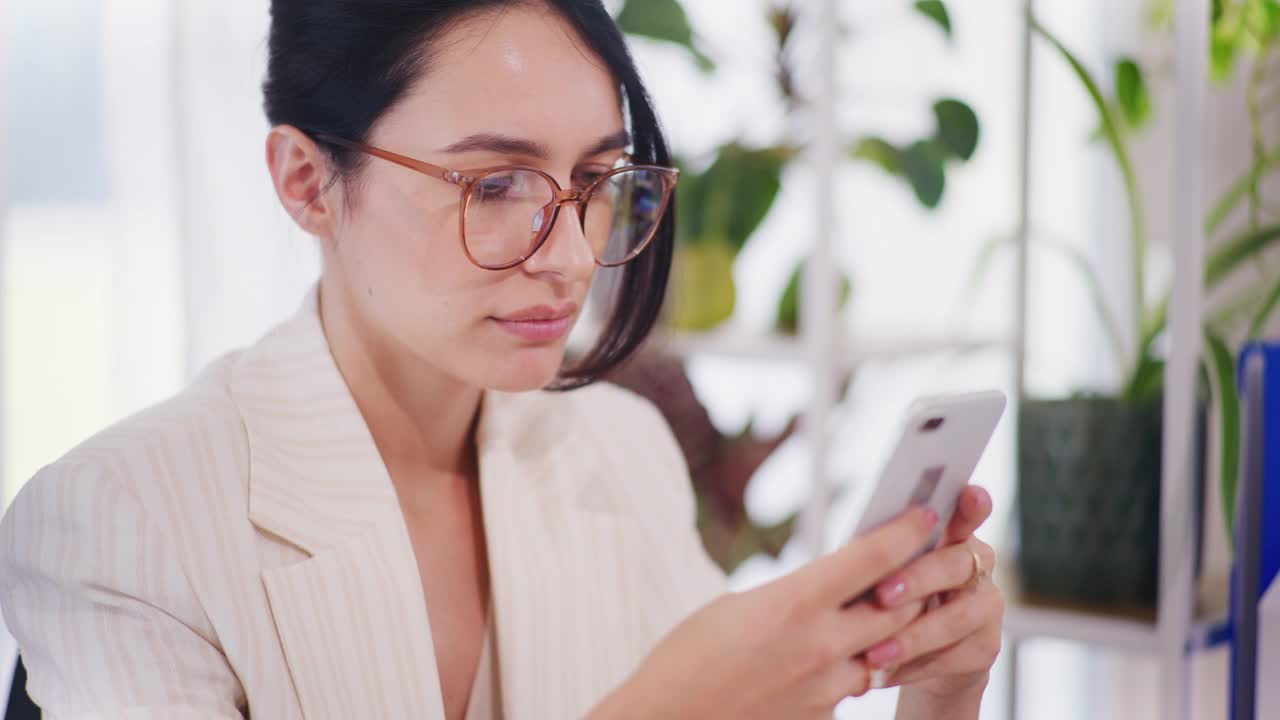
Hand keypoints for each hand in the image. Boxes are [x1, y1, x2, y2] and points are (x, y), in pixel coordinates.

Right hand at [591, 506, 941, 719]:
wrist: (667, 719)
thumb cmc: (688, 657)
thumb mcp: (737, 605)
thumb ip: (794, 594)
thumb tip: (827, 587)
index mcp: (795, 601)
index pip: (874, 558)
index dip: (907, 531)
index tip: (926, 515)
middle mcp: (821, 644)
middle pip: (899, 605)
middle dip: (914, 581)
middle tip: (921, 560)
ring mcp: (826, 686)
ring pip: (884, 649)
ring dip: (888, 629)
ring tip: (879, 609)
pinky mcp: (823, 716)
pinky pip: (854, 684)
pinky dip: (853, 665)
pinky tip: (832, 656)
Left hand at [861, 486, 1003, 708]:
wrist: (918, 656)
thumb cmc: (890, 597)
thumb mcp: (885, 571)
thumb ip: (884, 554)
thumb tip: (851, 549)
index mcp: (953, 535)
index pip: (968, 512)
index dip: (972, 504)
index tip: (970, 492)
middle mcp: (978, 565)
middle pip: (955, 565)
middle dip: (917, 579)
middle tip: (882, 595)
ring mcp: (987, 607)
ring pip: (954, 619)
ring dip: (910, 637)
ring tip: (874, 654)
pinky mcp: (986, 647)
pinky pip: (950, 658)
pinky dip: (911, 667)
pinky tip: (881, 673)